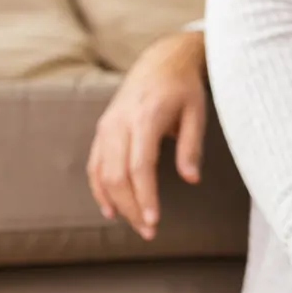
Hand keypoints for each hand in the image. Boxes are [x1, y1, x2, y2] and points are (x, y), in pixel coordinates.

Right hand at [86, 30, 206, 237]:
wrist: (161, 60)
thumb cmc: (183, 87)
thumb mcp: (197, 113)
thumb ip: (191, 147)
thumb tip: (191, 179)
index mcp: (145, 117)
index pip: (139, 166)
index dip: (145, 196)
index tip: (154, 221)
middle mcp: (121, 122)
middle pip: (117, 175)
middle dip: (131, 207)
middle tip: (148, 232)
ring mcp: (107, 125)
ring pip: (102, 173)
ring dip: (116, 203)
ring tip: (135, 225)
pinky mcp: (103, 129)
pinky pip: (95, 164)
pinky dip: (99, 189)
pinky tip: (111, 209)